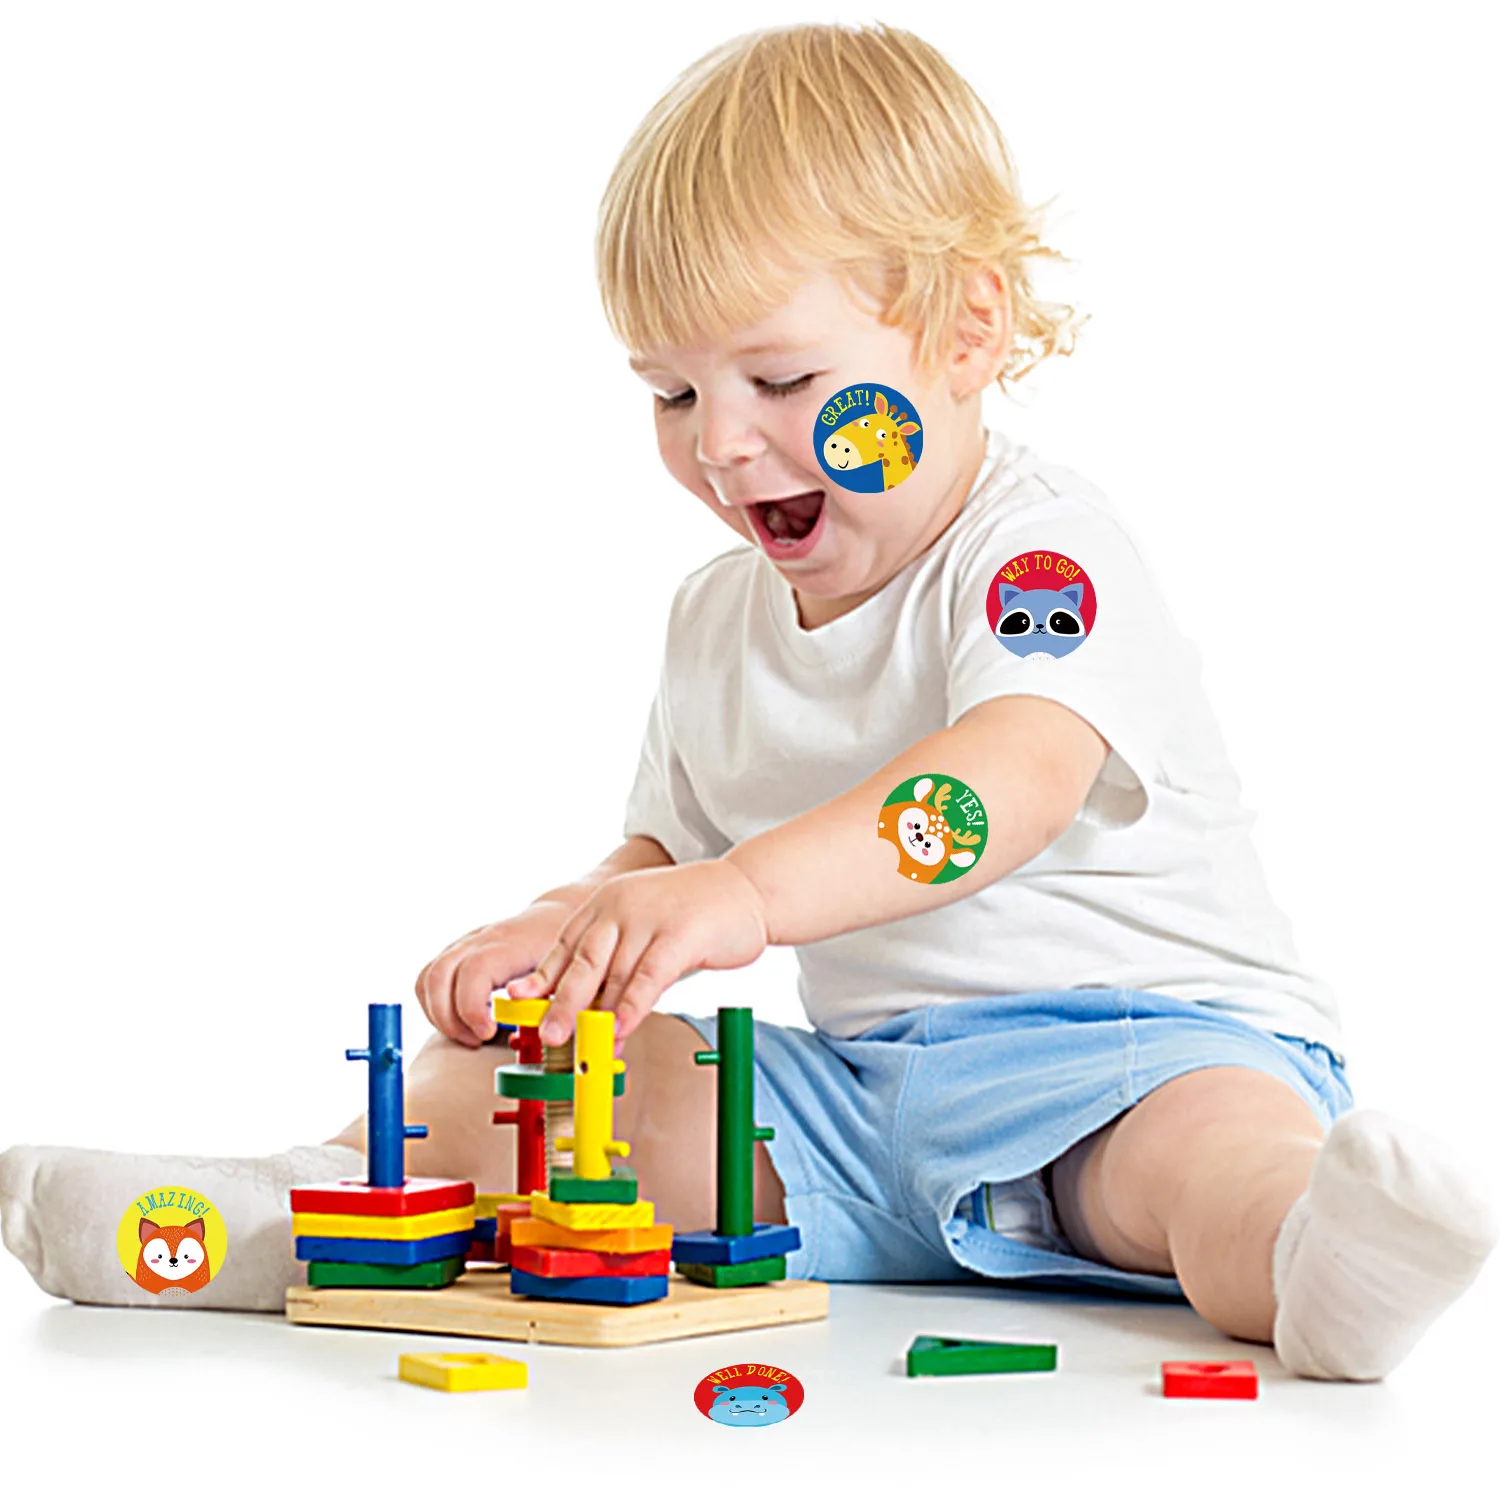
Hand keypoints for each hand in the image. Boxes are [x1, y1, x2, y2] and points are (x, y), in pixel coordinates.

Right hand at [414, 901, 571, 1046]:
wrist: (556, 916)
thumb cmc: (566, 948)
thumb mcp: (572, 972)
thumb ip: (559, 1001)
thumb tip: (550, 1033)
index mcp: (510, 943)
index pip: (473, 970)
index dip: (471, 1006)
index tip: (488, 1032)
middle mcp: (480, 939)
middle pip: (439, 974)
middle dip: (449, 1018)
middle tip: (478, 1039)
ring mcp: (464, 944)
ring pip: (428, 977)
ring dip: (439, 1015)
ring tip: (471, 1035)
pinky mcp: (457, 953)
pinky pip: (429, 980)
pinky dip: (435, 1007)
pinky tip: (463, 1024)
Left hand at [508, 860, 768, 1045]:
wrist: (745, 887)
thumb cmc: (689, 913)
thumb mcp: (641, 925)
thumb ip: (613, 957)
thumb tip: (582, 1006)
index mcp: (605, 904)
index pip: (565, 946)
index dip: (542, 980)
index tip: (521, 1007)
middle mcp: (621, 906)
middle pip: (583, 961)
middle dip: (562, 1002)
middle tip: (549, 1035)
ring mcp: (651, 918)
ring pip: (616, 973)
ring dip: (601, 1016)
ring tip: (589, 1047)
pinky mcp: (681, 933)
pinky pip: (651, 975)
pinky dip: (633, 1005)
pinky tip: (623, 1028)